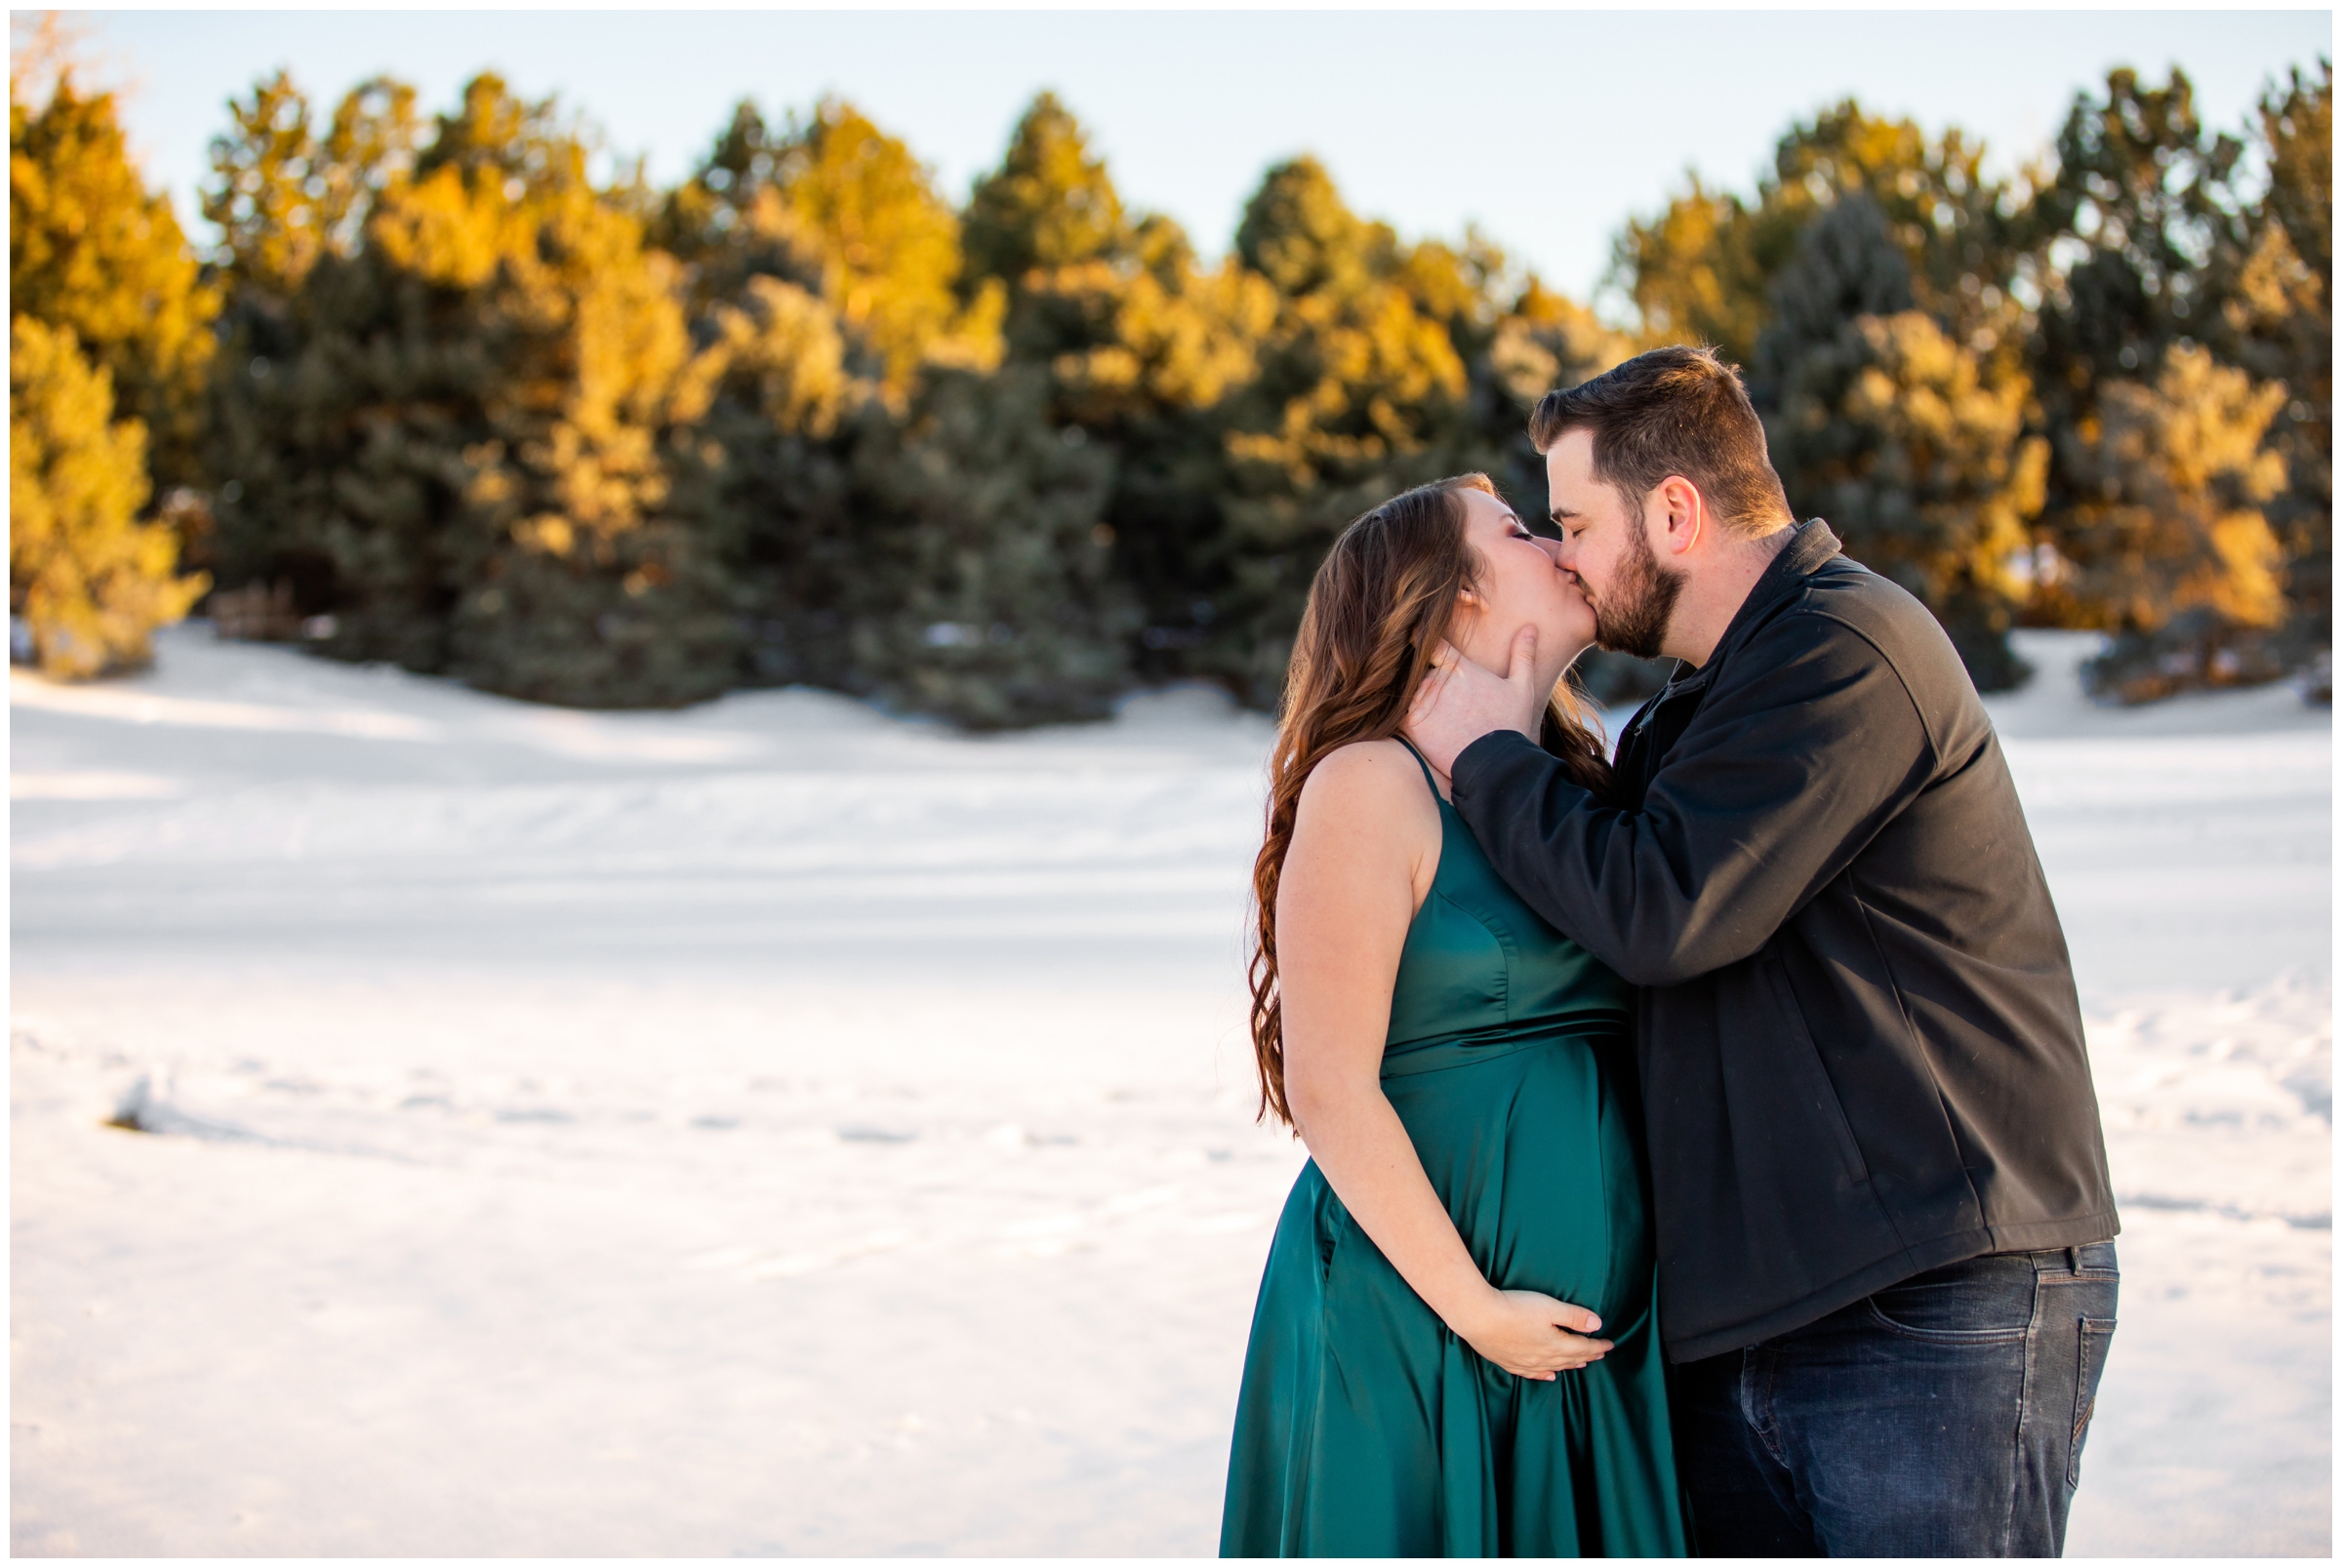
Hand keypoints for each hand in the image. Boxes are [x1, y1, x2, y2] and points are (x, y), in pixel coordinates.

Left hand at [1404, 624, 1541, 777]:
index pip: (1432, 644)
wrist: (1494, 765)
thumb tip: (1530, 628)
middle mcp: (1436, 681)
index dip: (1423, 641)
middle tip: (1436, 701)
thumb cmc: (1509, 726)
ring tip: (1428, 715)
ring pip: (1407, 692)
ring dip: (1411, 698)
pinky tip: (1412, 725)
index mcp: (1459, 667)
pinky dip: (1398, 716)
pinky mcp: (1410, 724)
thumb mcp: (1522, 688)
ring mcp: (1421, 702)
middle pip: (1419, 672)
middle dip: (1424, 682)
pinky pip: (1395, 714)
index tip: (1415, 640)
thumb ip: (1523, 655)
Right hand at [1450, 1287, 1611, 1379]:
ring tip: (1581, 1364)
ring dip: (1569, 1365)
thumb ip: (1574, 1317)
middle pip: (1571, 1359)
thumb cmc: (1515, 1309)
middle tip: (1599, 1353)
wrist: (1478, 1317)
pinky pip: (1533, 1374)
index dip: (1598, 1346)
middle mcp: (1543, 1359)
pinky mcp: (1509, 1362)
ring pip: (1554, 1367)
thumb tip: (1598, 1326)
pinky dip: (1544, 1374)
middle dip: (1588, 1355)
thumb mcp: (1550, 1307)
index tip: (1610, 1345)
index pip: (1584, 1348)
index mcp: (1557, 1346)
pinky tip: (1548, 1375)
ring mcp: (1525, 1363)